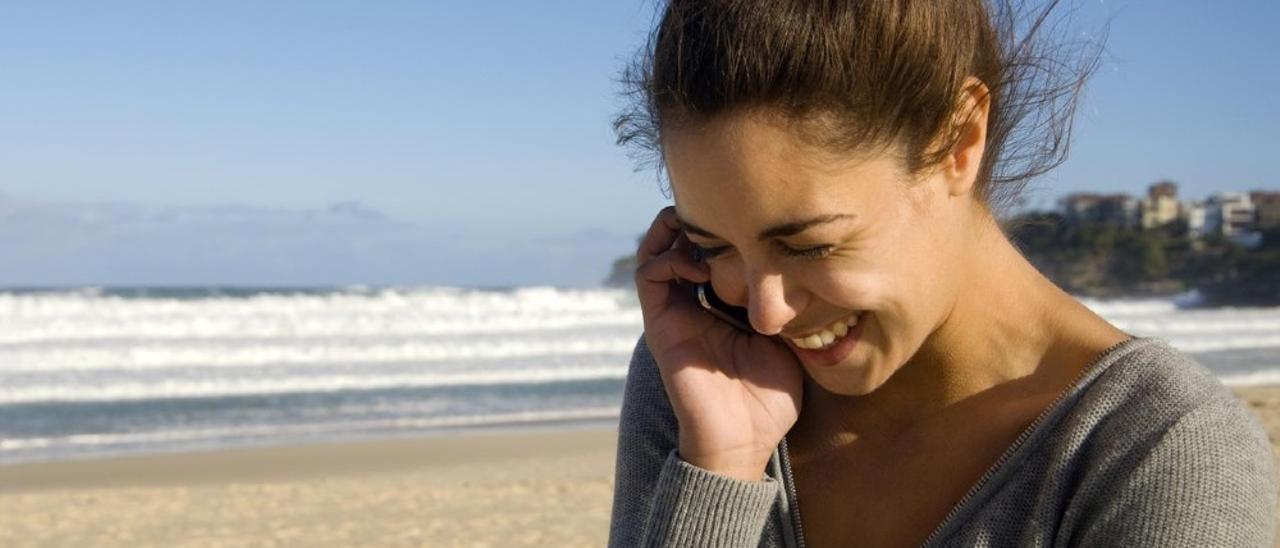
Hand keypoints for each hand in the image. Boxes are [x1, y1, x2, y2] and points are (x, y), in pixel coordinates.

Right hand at [634, 206, 804, 480]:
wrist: (743, 440)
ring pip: (658, 250)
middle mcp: (695, 303)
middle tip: (724, 207)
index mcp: (725, 306)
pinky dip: (667, 258)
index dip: (726, 227)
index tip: (755, 215)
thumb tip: (807, 266)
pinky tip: (700, 265)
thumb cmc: (770, 399)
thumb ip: (788, 304)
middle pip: (681, 243)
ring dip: (676, 231)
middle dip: (697, 218)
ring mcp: (675, 312)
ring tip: (705, 228)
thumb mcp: (789, 338)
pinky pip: (649, 276)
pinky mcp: (660, 325)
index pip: (715, 252)